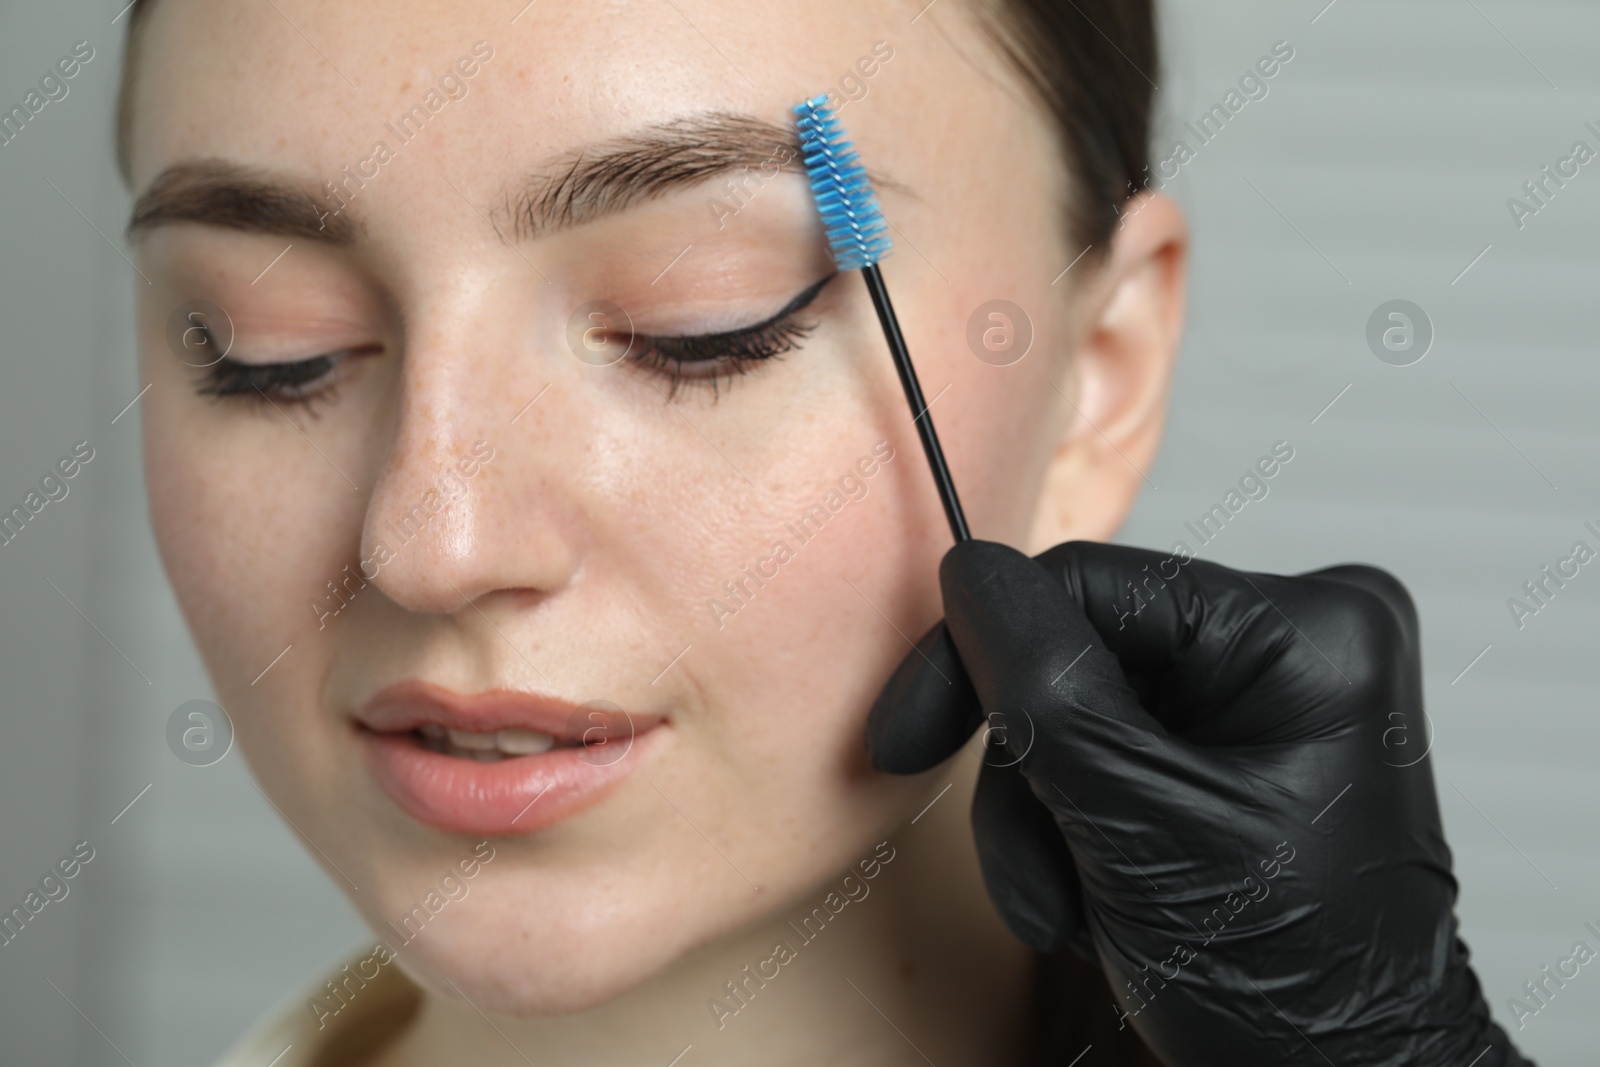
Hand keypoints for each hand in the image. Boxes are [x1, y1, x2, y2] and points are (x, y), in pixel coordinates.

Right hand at [869, 540, 1531, 1065]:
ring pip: (1077, 708)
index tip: (903, 739)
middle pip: (1078, 651)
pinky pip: (1109, 746)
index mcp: (1311, 633)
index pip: (1090, 583)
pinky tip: (1099, 897)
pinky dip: (1076, 828)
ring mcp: (1272, 693)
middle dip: (1033, 778)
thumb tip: (970, 572)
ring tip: (1073, 909)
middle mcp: (1304, 639)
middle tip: (1035, 875)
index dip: (976, 656)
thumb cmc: (1291, 982)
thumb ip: (1042, 685)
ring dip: (1045, 819)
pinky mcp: (1237, 741)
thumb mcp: (1138, 823)